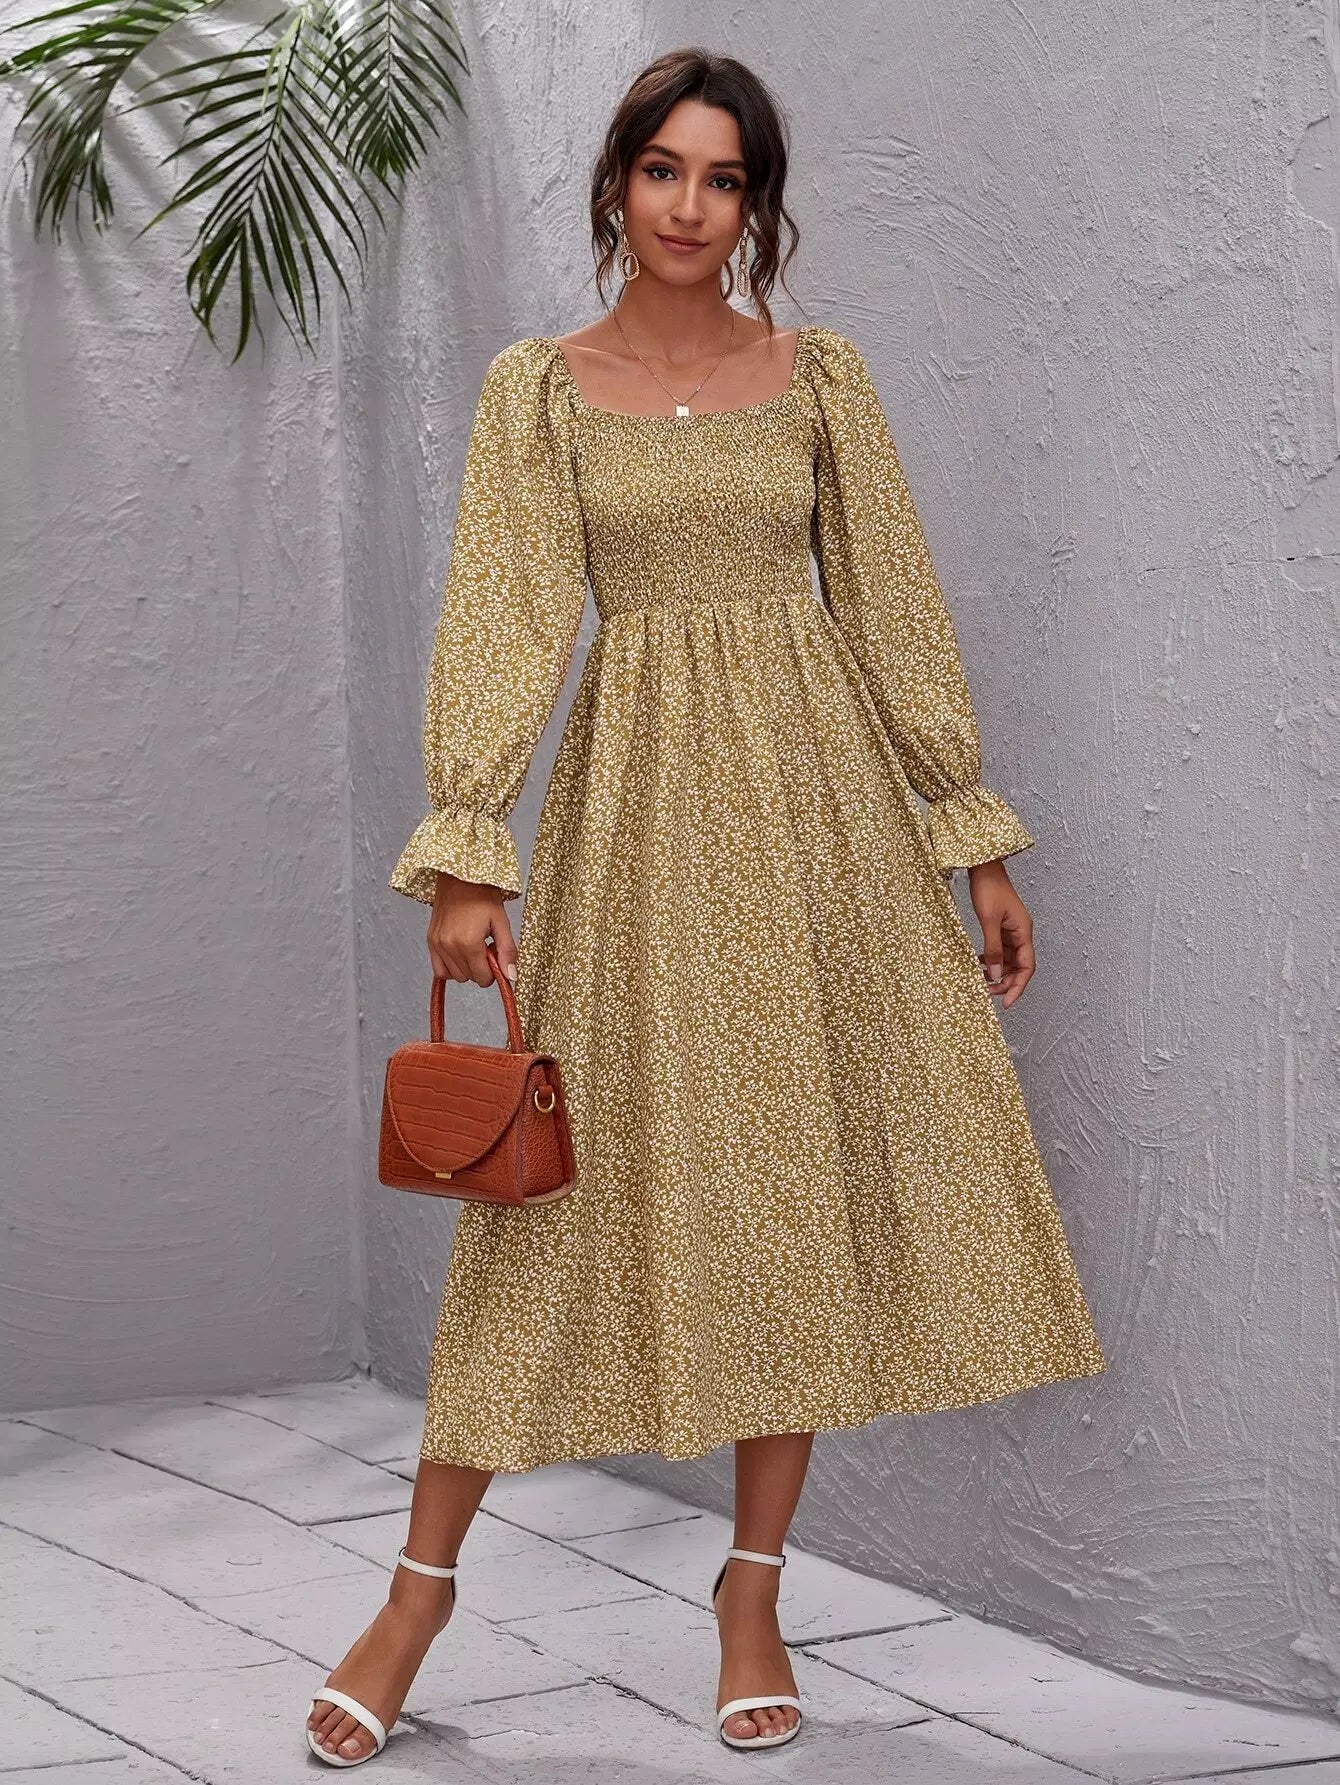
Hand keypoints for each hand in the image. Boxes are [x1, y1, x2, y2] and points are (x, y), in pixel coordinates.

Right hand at [427, 872, 517, 988]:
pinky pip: (439, 969)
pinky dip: (451, 967)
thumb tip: (511, 976)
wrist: (460, 876)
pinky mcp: (431, 941)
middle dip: (481, 968)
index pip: (482, 978)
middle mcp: (450, 946)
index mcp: (469, 943)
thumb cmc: (482, 894)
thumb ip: (507, 951)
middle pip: (469, 978)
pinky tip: (460, 954)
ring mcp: (438, 944)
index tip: (496, 956)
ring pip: (454, 975)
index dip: (494, 972)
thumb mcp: (501, 922)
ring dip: (466, 967)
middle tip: (486, 947)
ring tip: (473, 947)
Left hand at [967, 860, 1034, 1007]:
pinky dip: (992, 959)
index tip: (1006, 1002)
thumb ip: (993, 948)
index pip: (1027, 967)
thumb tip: (997, 974)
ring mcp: (1012, 930)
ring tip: (982, 981)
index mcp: (1023, 932)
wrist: (984, 868)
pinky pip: (1001, 950)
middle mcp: (1021, 933)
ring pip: (1009, 960)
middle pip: (1019, 967)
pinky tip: (980, 963)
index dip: (1018, 987)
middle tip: (988, 993)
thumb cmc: (988, 890)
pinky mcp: (1002, 927)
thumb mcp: (988, 921)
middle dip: (1006, 982)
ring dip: (999, 972)